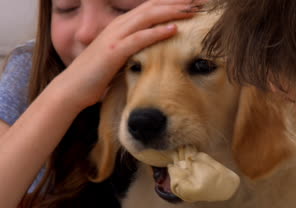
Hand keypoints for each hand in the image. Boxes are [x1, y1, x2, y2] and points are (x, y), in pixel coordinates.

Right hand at [55, 0, 203, 109]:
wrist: (72, 89)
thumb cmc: (96, 75)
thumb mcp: (119, 57)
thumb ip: (135, 48)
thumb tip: (154, 51)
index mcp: (121, 26)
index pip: (150, 7)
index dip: (171, 3)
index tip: (192, 3)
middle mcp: (118, 26)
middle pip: (152, 6)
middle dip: (177, 2)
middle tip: (200, 1)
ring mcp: (115, 37)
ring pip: (148, 17)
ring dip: (172, 11)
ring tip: (193, 9)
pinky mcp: (113, 52)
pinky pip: (139, 38)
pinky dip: (157, 32)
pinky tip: (174, 29)